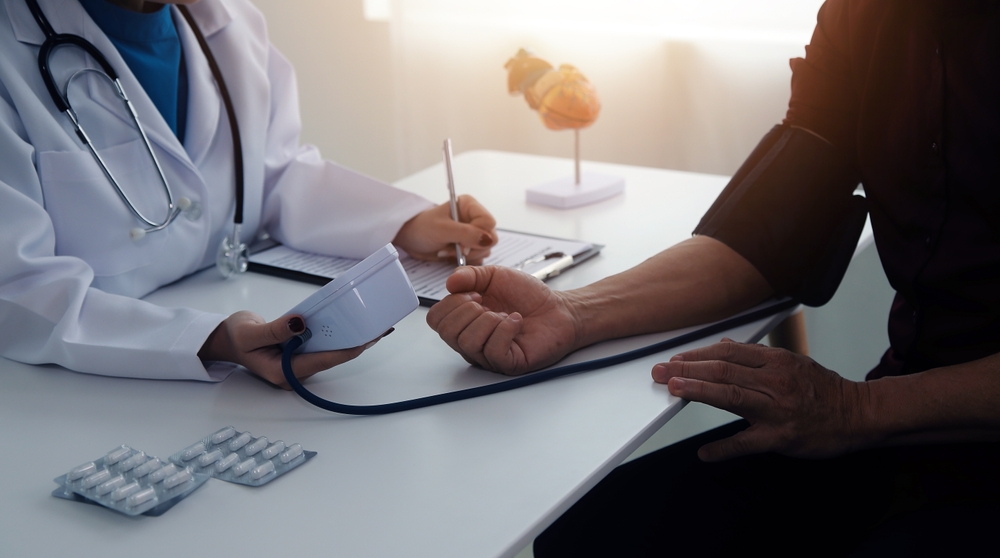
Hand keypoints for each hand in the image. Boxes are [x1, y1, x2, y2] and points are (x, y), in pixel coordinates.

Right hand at [199, 311, 381, 387]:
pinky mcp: (301, 353)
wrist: (226, 340)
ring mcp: (298, 363)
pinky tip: (355, 324)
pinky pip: (324, 344)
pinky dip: (339, 334)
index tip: (366, 340)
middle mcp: (295, 371)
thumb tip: (300, 323)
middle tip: (381, 329)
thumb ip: (275, 329)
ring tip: (375, 326)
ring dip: (352, 339)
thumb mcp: (250, 332)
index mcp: (283, 372)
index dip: (347, 350)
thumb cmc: (236, 338)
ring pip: (331, 351)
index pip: (323, 360)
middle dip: (357, 344)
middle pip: (333, 358)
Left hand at [393, 194, 497, 264]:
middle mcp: (475, 218)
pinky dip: (467, 260)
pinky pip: (480, 256)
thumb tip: (488, 239)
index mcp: (470, 206)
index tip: (461, 244)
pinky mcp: (471, 246)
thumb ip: (465, 233)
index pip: (489, 222)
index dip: (478, 235)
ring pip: (486, 248)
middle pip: (491, 237)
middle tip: (455, 250)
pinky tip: (451, 256)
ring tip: (447, 251)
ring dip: (468, 255)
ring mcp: (474, 232)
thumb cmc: (422, 228)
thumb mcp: (442, 229)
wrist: (411, 240)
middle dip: (472, 248)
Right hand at [426, 266, 578, 374]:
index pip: (436, 320)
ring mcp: (488, 355)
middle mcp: (472, 341)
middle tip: (489, 304)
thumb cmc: (526, 296)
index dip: (451, 303)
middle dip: (468, 310)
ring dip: (489, 320)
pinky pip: (493, 350)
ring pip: (468, 342)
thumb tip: (449, 283)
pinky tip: (516, 321)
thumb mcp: (494, 276)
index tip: (475, 293)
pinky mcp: (508, 363)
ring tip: (505, 314)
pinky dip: (505, 329)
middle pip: (447, 332)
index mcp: (464, 321)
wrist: (557, 308)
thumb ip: (469, 275)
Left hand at [652, 339, 869, 460]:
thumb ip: (757, 356)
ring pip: (732, 397)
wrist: (857, 415)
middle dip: (688, 369)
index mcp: (776, 361)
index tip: (674, 358)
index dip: (697, 354)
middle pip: (724, 371)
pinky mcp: (781, 437)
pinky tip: (705, 454)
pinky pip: (747, 444)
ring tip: (674, 390)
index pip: (728, 352)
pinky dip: (724, 449)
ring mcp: (777, 410)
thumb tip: (725, 345)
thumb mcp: (792, 362)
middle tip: (661, 372)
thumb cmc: (822, 389)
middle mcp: (775, 381)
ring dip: (699, 392)